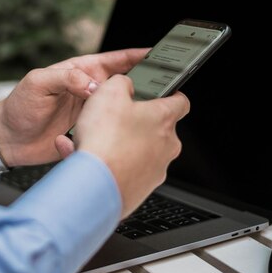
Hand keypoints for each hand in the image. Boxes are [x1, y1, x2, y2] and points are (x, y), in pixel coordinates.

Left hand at [0, 48, 148, 166]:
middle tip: (163, 86)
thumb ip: (66, 77)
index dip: (136, 56)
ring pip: (120, 108)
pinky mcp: (88, 133)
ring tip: (150, 111)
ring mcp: (90, 113)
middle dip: (144, 83)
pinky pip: (108, 130)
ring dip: (133, 109)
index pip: (114, 60)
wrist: (7, 140)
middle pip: (123, 84)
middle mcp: (88, 91)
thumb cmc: (19, 106)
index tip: (157, 54)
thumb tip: (92, 85)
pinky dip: (118, 131)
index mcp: (79, 72)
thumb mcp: (39, 82)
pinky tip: (128, 134)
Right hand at [74, 75, 189, 217]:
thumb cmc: (104, 140)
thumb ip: (121, 82)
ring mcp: (156, 170)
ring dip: (122, 145)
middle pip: (158, 129)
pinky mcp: (141, 190)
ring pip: (141, 152)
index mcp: (164, 119)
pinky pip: (128, 172)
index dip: (170, 95)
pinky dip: (114, 165)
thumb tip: (125, 85)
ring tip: (95, 142)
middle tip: (114, 119)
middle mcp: (166, 146)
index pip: (180, 102)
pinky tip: (91, 160)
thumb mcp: (108, 93)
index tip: (161, 94)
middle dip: (137, 123)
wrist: (95, 185)